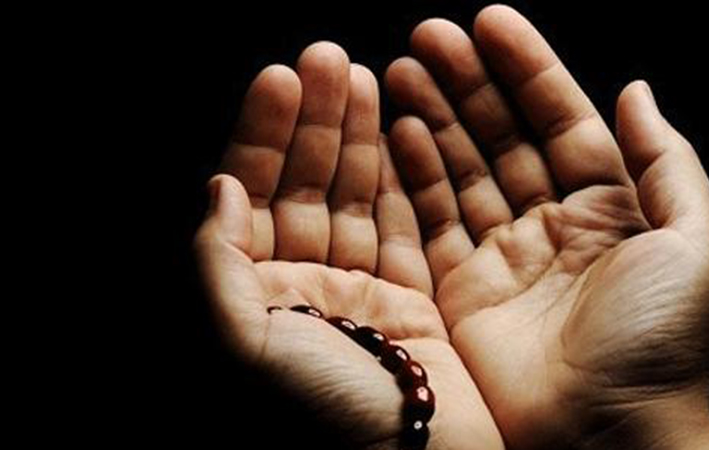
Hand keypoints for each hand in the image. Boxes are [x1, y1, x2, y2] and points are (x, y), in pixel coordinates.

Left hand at [193, 42, 503, 448]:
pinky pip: (404, 227)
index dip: (262, 135)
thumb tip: (218, 191)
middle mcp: (301, 292)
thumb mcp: (239, 345)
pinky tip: (400, 135)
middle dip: (314, 122)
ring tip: (363, 77)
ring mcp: (359, 294)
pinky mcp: (411, 302)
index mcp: (252, 298)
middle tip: (328, 58)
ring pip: (353, 199)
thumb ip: (216, 265)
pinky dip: (402, 181)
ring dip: (357, 138)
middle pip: (303, 186)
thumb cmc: (320, 421)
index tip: (281, 77)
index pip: (250, 196)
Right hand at [384, 6, 708, 449]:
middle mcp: (551, 225)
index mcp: (609, 207)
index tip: (489, 21)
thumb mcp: (695, 242)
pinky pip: (430, 220)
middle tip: (428, 35)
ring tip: (400, 68)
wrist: (607, 439)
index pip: (559, 119)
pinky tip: (394, 131)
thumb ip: (665, 160)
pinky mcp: (460, 290)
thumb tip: (634, 88)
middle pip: (501, 136)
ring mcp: (501, 256)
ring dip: (432, 118)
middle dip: (466, 83)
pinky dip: (411, 175)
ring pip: (460, 170)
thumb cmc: (660, 345)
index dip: (526, 68)